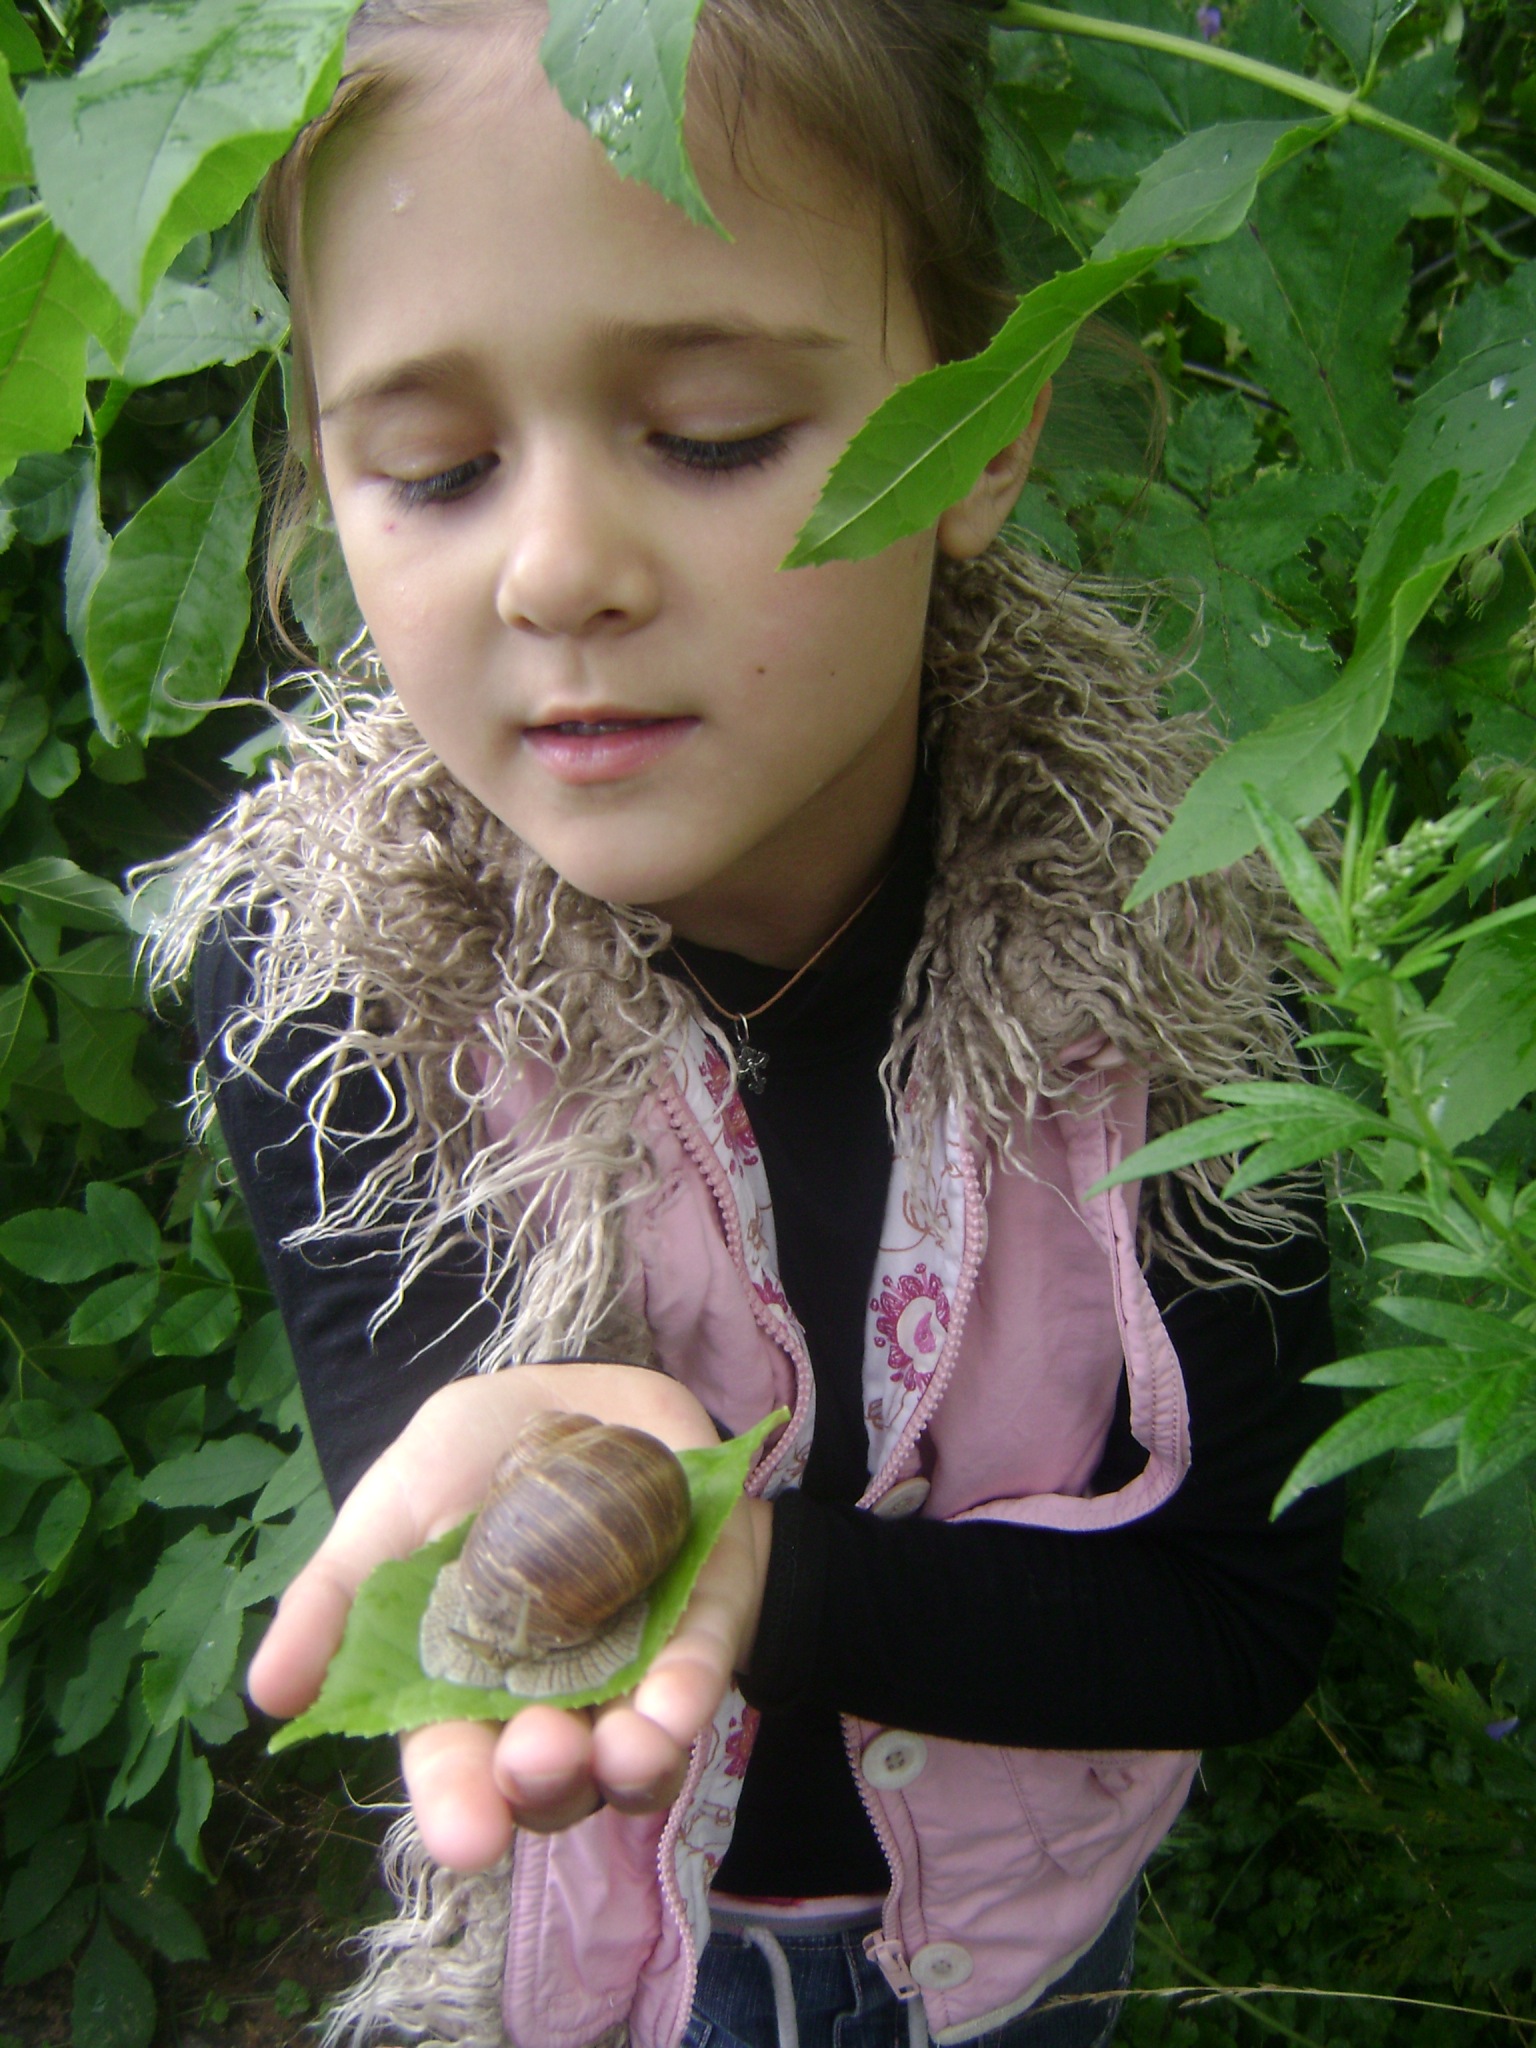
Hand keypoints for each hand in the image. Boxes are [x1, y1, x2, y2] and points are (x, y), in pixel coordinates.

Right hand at [246, 1364, 772, 1870]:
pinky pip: (703, 1668)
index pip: (455, 1765)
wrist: (579, 1389)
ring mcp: (632, 1668)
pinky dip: (691, 1688)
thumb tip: (270, 1694)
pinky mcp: (701, 1624)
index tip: (466, 1838)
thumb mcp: (391, 1508)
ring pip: (637, 1750)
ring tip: (627, 1752)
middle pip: (549, 1775)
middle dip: (547, 1783)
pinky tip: (678, 1701)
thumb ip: (336, 1594)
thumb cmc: (474, 1460)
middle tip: (539, 1762)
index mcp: (464, 1686)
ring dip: (635, 1763)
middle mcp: (550, 1698)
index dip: (459, 1804)